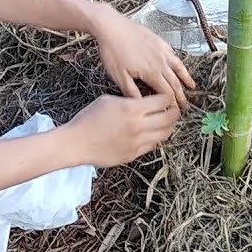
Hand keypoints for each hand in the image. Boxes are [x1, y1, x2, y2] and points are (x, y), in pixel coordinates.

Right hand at [65, 93, 180, 167]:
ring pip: (165, 134)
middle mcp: (139, 126)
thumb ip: (129, 100)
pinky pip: (153, 145)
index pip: (163, 101)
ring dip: (168, 127)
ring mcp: (137, 142)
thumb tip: (145, 102)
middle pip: (170, 119)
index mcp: (132, 109)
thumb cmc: (88, 118)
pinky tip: (150, 133)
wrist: (77, 143)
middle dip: (174, 112)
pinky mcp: (134, 155)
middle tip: (173, 110)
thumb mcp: (108, 100)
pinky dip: (155, 138)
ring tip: (164, 122)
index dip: (168, 98)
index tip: (167, 97)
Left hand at [91, 10, 196, 109]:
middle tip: (186, 105)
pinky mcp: (156, 39)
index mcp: (152, 73)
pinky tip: (176, 62)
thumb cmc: (113, 52)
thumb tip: (142, 104)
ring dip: (185, 77)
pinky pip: (170, 52)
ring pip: (177, 65)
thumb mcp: (119, 77)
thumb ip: (132, 92)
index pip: (167, 92)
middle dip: (180, 95)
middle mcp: (160, 61)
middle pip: (174, 81)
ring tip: (191, 85)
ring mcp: (160, 49)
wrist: (111, 26)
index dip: (172, 103)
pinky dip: (176, 60)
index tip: (176, 112)